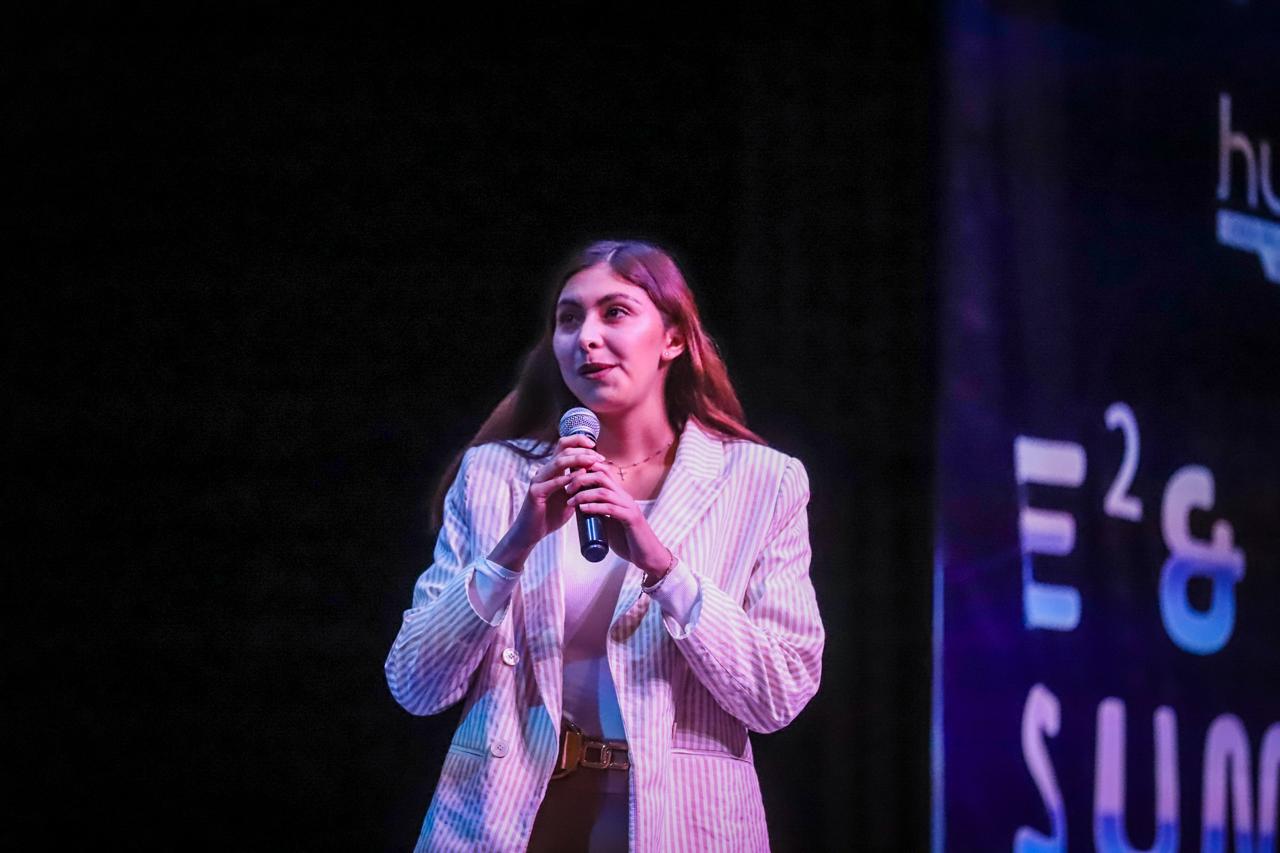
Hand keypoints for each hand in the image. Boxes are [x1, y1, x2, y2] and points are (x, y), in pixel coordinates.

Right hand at [488, 435, 604, 570]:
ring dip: (577, 460)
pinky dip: (566, 479)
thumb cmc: (550, 515)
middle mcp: (544, 471)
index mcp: (552, 470)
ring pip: (558, 462)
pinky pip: (552, 483)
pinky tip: (579, 478)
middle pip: (563, 450)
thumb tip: (597, 476)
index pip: (564, 446)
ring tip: (592, 463)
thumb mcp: (569, 497)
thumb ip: (579, 485)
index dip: (579, 441)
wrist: (532, 532)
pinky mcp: (535, 493)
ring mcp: (538, 481)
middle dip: (583, 451)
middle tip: (599, 458)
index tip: (595, 446)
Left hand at [565, 463, 671, 576]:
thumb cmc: (627, 540)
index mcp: (620, 496)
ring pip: (604, 492)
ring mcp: (629, 507)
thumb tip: (580, 509)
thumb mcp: (610, 522)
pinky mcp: (631, 519)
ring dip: (584, 495)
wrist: (647, 556)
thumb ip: (599, 513)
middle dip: (581, 479)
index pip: (603, 473)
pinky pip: (610, 508)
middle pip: (602, 477)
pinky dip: (595, 507)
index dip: (586, 471)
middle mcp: (625, 497)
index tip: (569, 477)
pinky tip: (583, 509)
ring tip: (570, 501)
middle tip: (567, 488)